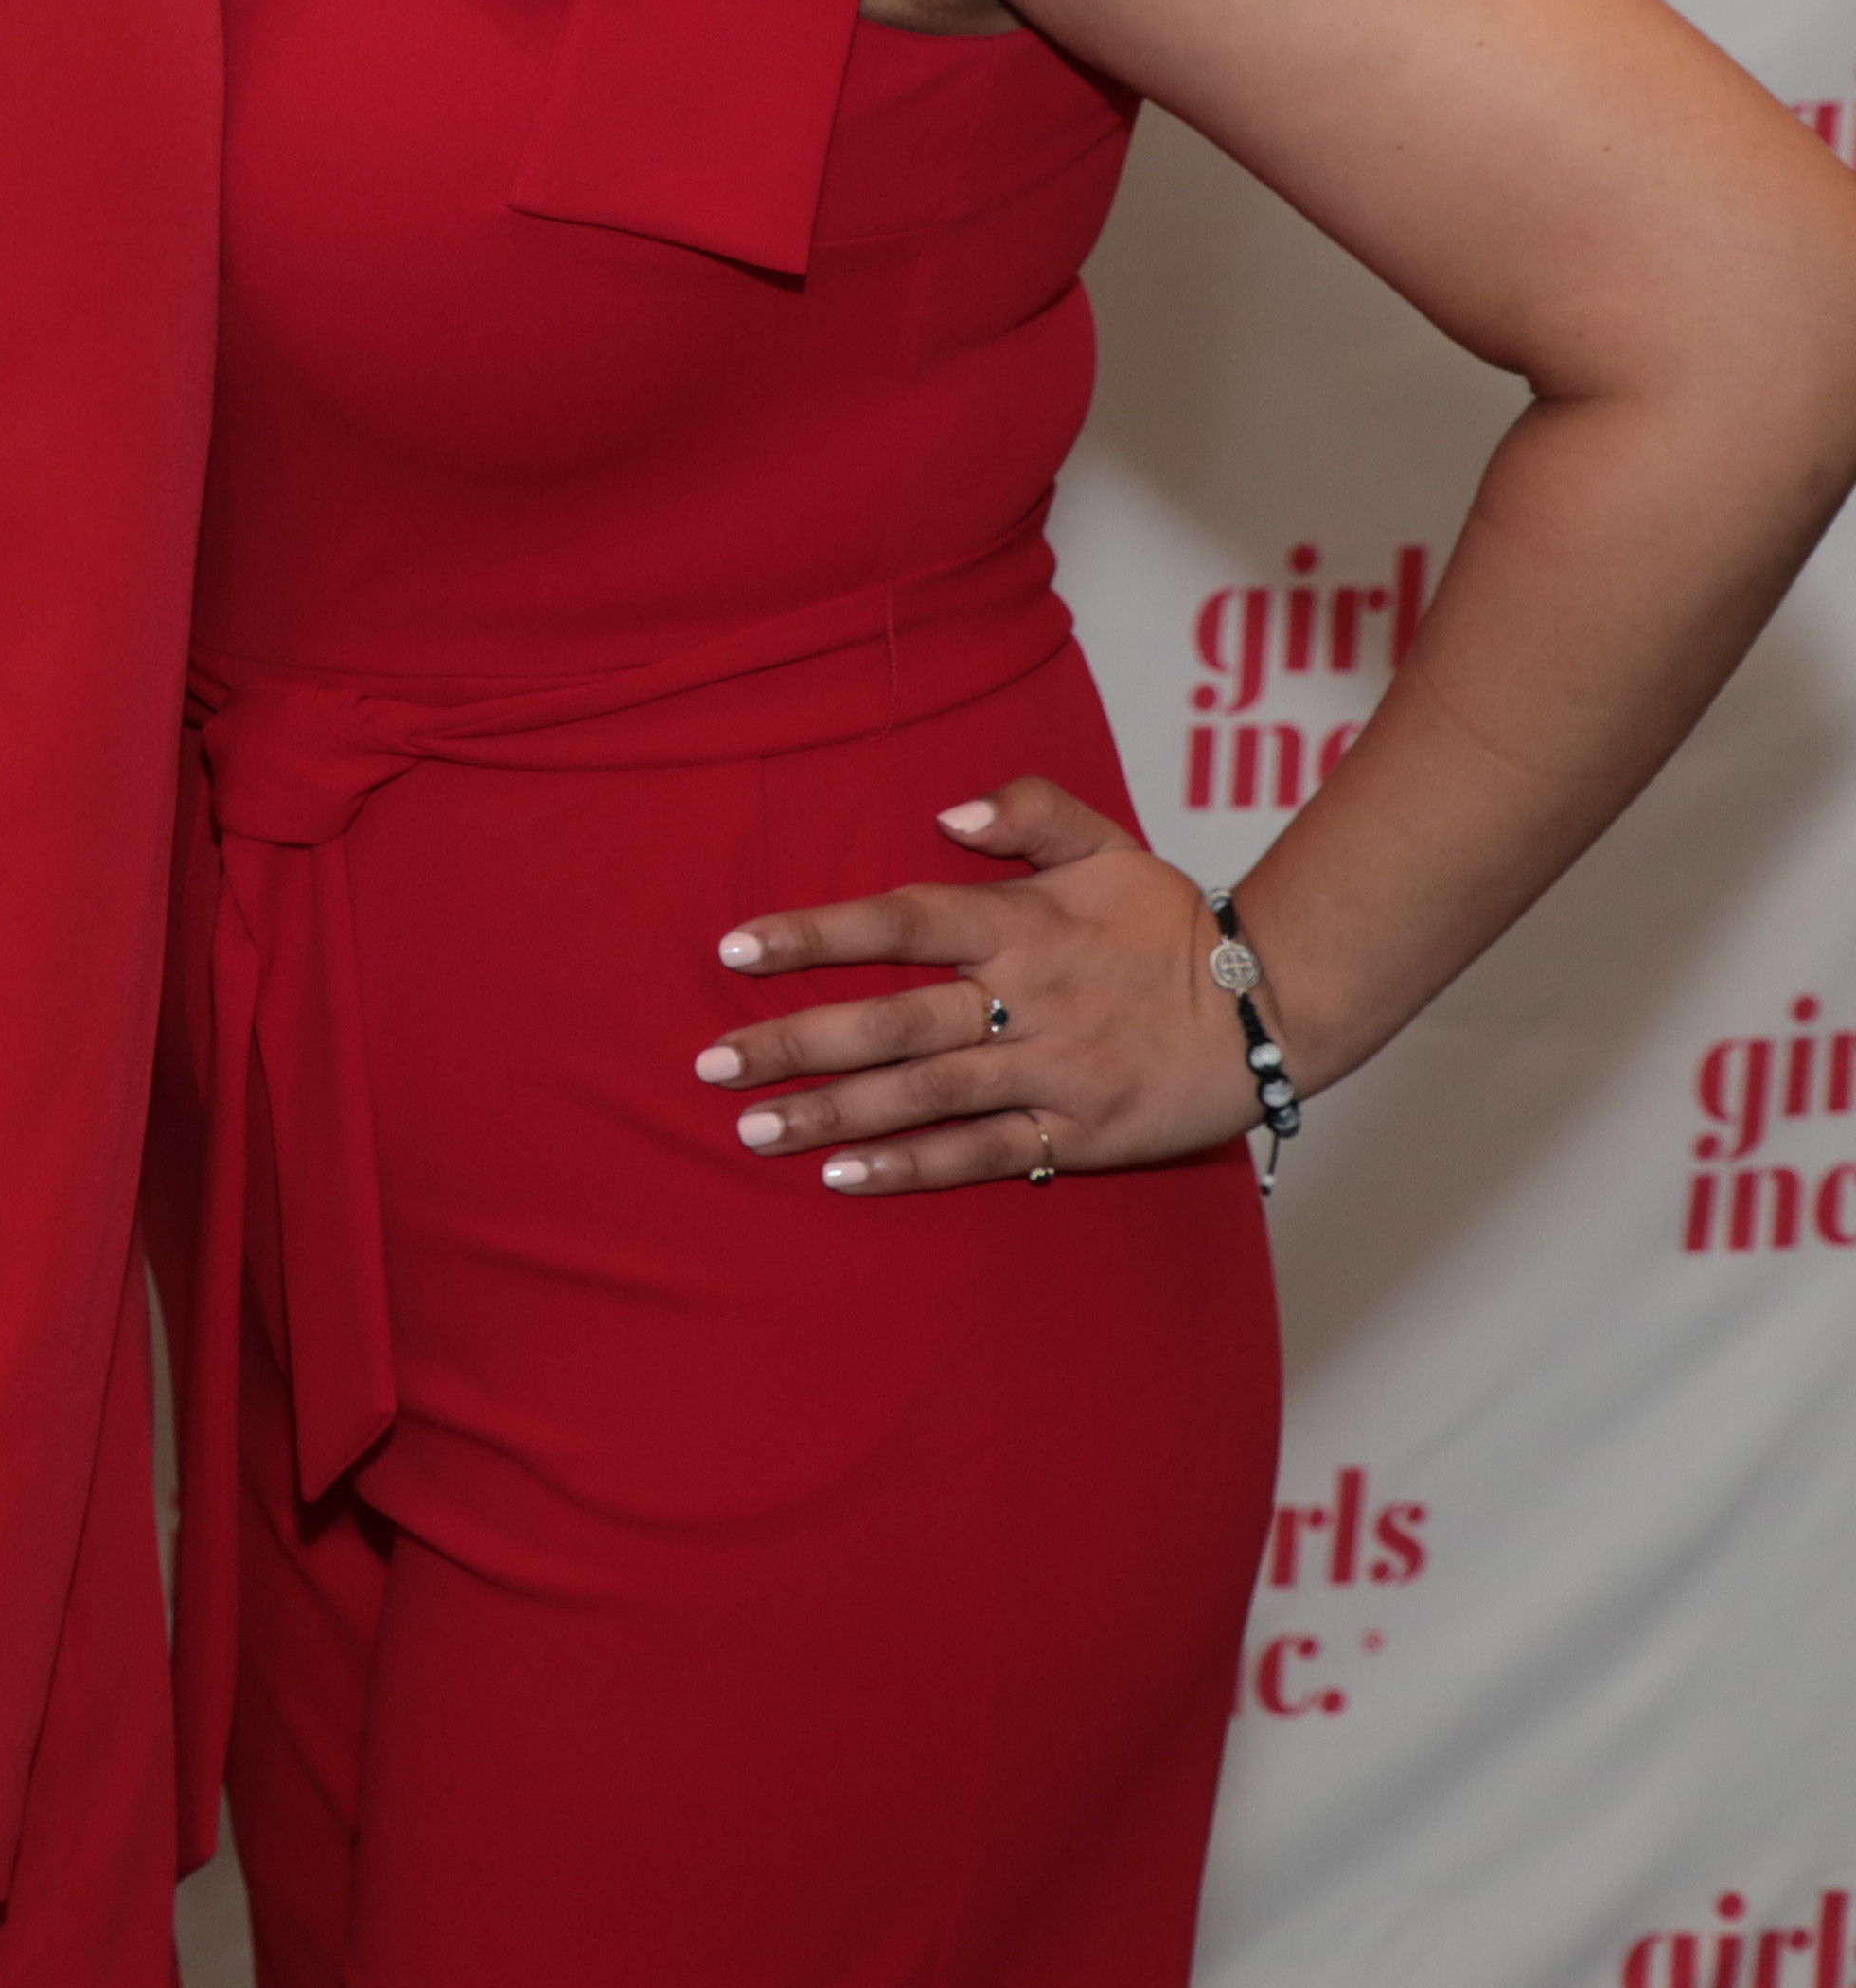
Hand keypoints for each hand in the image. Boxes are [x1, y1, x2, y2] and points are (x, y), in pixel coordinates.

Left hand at [700, 779, 1263, 1194]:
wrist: (1277, 1006)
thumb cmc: (1170, 923)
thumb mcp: (1108, 844)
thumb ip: (1027, 811)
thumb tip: (945, 813)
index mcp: (1023, 925)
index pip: (900, 920)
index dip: (815, 933)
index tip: (734, 949)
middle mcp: (1028, 1000)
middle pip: (893, 1021)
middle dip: (796, 1043)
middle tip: (710, 1063)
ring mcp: (1052, 1072)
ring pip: (925, 1094)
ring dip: (834, 1113)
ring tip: (752, 1129)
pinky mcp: (1079, 1133)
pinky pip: (982, 1153)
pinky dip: (912, 1166)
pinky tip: (843, 1176)